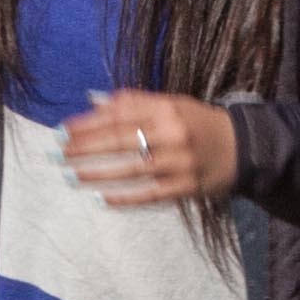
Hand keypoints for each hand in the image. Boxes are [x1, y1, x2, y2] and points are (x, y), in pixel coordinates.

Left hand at [62, 90, 237, 207]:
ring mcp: (180, 163)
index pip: (119, 115)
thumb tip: (92, 101)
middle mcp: (173, 133)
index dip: (88, 123)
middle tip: (57, 153)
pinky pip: (150, 195)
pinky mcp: (186, 188)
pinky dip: (125, 198)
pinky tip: (101, 199)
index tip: (62, 130)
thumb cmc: (197, 122)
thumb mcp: (170, 103)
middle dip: (85, 147)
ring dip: (98, 174)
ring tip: (71, 176)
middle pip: (121, 140)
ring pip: (131, 169)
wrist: (242, 147)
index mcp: (166, 108)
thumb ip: (133, 101)